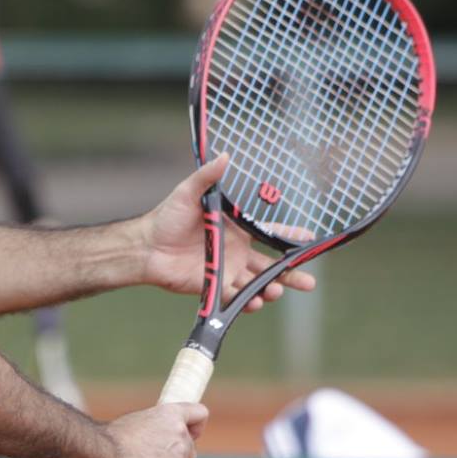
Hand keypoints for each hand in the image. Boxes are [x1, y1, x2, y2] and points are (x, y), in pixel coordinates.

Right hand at [94, 403, 206, 457]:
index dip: (195, 428)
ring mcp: (180, 457)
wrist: (102, 453)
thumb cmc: (112, 439)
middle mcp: (181, 434)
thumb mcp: (139, 422)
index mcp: (171, 414)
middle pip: (191, 451)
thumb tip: (158, 444)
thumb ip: (158, 430)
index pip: (200, 414)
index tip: (188, 435)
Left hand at [141, 154, 317, 311]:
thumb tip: (224, 155)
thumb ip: (207, 177)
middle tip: (310, 283)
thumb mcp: (188, 193)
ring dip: (270, 290)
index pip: (270, 232)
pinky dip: (247, 302)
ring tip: (274, 293)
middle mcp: (237, 251)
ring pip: (257, 284)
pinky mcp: (214, 286)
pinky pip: (235, 297)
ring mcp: (227, 270)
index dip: (290, 237)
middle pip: (271, 266)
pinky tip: (253, 303)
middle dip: (291, 275)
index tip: (310, 239)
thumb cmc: (166, 218)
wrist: (146, 247)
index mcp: (236, 228)